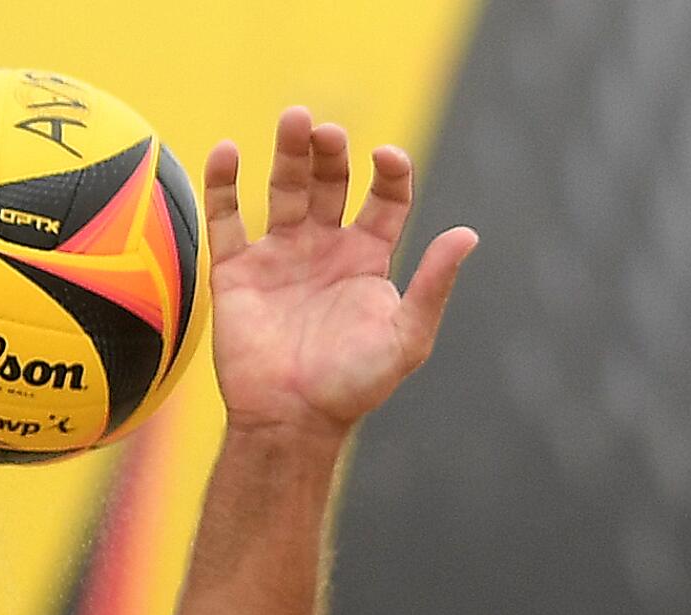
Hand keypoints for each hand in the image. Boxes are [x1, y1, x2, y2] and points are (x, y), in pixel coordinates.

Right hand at [206, 107, 476, 440]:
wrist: (291, 420)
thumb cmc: (353, 386)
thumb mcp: (406, 338)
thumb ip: (433, 285)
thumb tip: (468, 233)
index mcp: (368, 260)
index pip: (385, 199)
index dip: (390, 172)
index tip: (387, 158)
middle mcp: (325, 250)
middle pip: (332, 182)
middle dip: (331, 152)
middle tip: (328, 131)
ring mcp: (280, 256)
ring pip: (284, 188)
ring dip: (288, 152)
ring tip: (294, 119)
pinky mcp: (237, 271)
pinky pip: (226, 218)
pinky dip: (222, 183)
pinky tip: (227, 152)